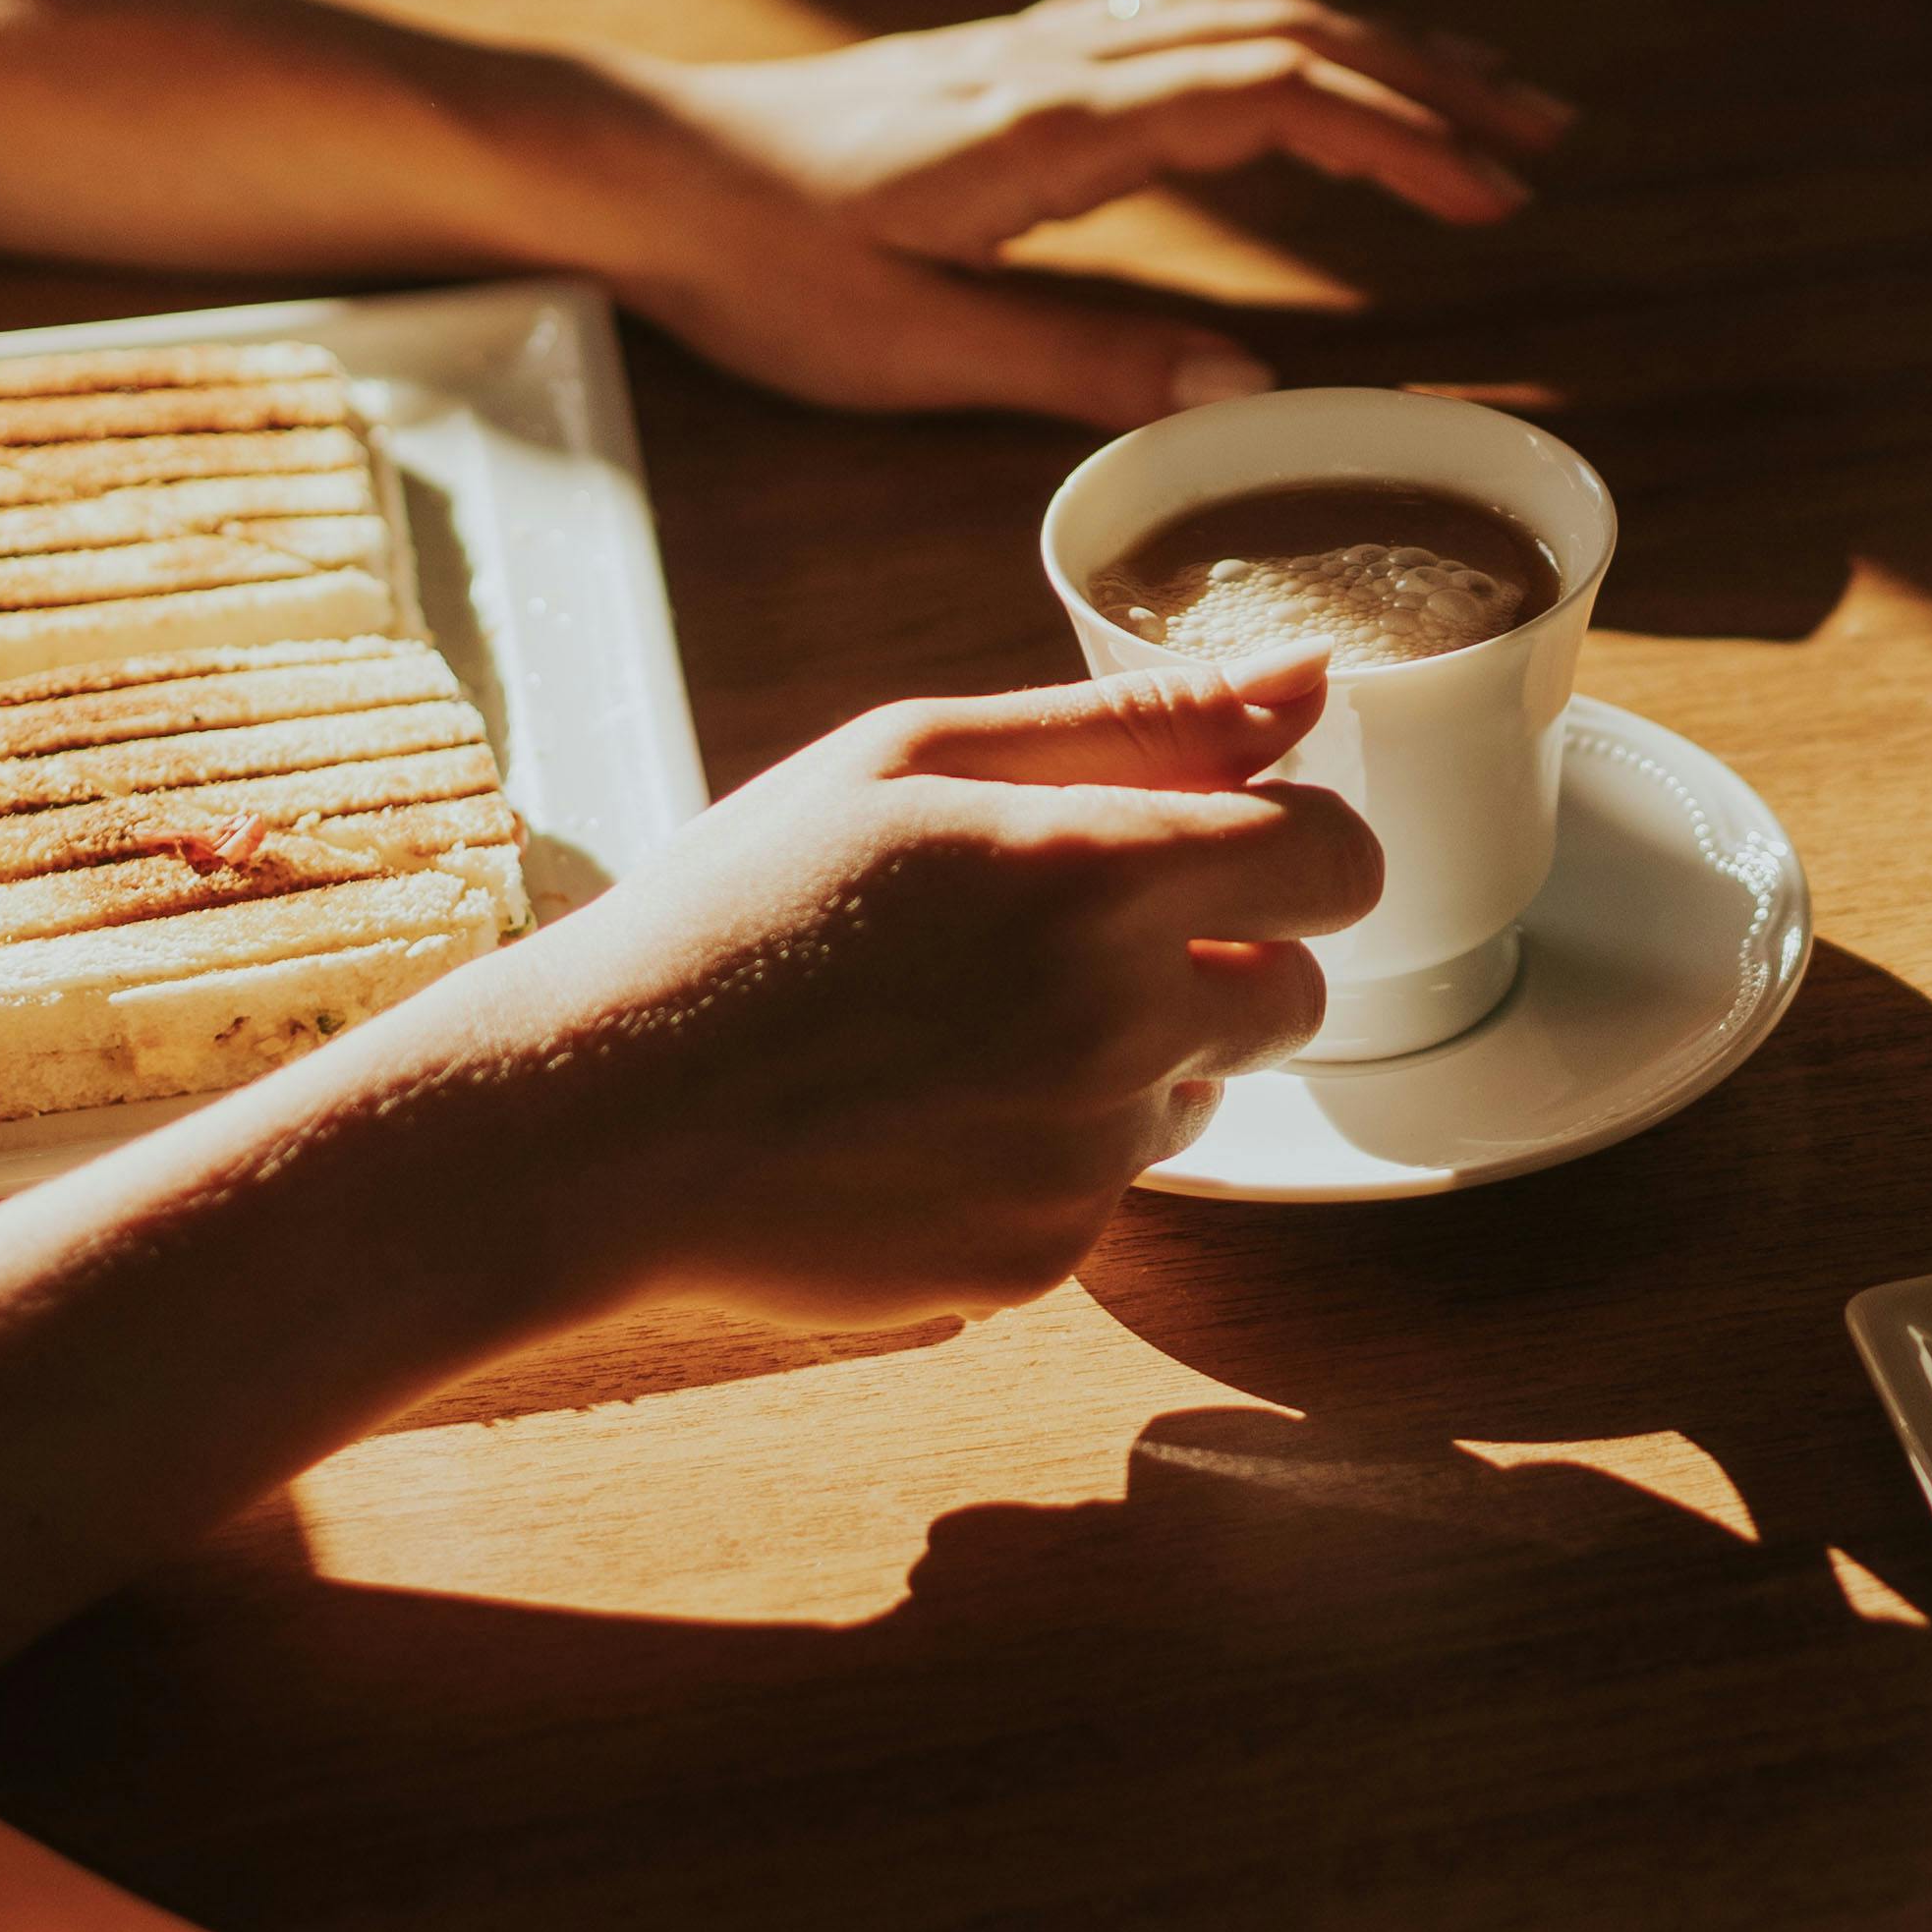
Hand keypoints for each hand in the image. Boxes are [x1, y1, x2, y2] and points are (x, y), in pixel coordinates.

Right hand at [396, 659, 1375, 1332]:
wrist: (593, 1120)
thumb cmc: (741, 909)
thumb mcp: (914, 756)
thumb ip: (1138, 717)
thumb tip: (1310, 675)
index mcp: (1098, 874)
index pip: (1338, 861)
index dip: (1297, 846)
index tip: (1224, 843)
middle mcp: (1121, 1024)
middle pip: (1299, 995)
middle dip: (1228, 955)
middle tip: (1071, 936)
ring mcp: (1086, 1156)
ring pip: (1199, 1092)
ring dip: (1130, 1055)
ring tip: (958, 1026)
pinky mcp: (1043, 1256)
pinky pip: (1105, 1188)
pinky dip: (1046, 1149)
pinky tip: (919, 1115)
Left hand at [598, 0, 1575, 422]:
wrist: (639, 168)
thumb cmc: (758, 265)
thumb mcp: (910, 345)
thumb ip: (1080, 363)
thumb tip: (1248, 379)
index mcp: (1059, 125)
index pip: (1274, 98)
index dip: (1399, 138)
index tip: (1497, 191)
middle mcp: (1068, 62)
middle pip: (1291, 32)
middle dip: (1431, 78)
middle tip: (1544, 136)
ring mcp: (1046, 51)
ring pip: (1247, 11)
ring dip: (1373, 44)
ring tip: (1474, 94)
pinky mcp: (1020, 65)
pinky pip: (1192, 17)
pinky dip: (1289, 32)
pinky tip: (1316, 64)